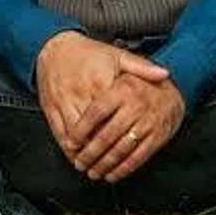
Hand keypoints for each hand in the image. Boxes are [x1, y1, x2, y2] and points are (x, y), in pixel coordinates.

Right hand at [35, 31, 168, 161]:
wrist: (55, 48)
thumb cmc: (88, 53)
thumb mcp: (117, 55)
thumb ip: (141, 67)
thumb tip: (164, 74)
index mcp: (100, 81)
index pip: (113, 114)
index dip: (121, 133)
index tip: (129, 145)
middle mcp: (81, 93)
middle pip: (93, 129)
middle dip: (101, 150)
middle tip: (109, 165)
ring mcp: (64, 102)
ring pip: (75, 135)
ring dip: (84, 153)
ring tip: (93, 166)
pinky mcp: (51, 108)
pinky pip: (59, 133)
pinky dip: (68, 148)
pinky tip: (76, 156)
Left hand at [69, 73, 185, 182]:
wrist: (171, 98)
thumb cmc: (138, 88)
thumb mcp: (123, 74)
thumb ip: (101, 82)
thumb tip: (76, 100)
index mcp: (123, 89)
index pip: (96, 112)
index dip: (81, 129)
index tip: (70, 142)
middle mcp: (136, 106)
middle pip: (107, 135)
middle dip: (90, 153)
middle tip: (78, 163)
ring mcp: (148, 123)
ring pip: (120, 149)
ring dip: (103, 164)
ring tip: (91, 172)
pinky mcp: (158, 138)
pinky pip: (137, 157)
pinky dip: (122, 169)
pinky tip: (110, 175)